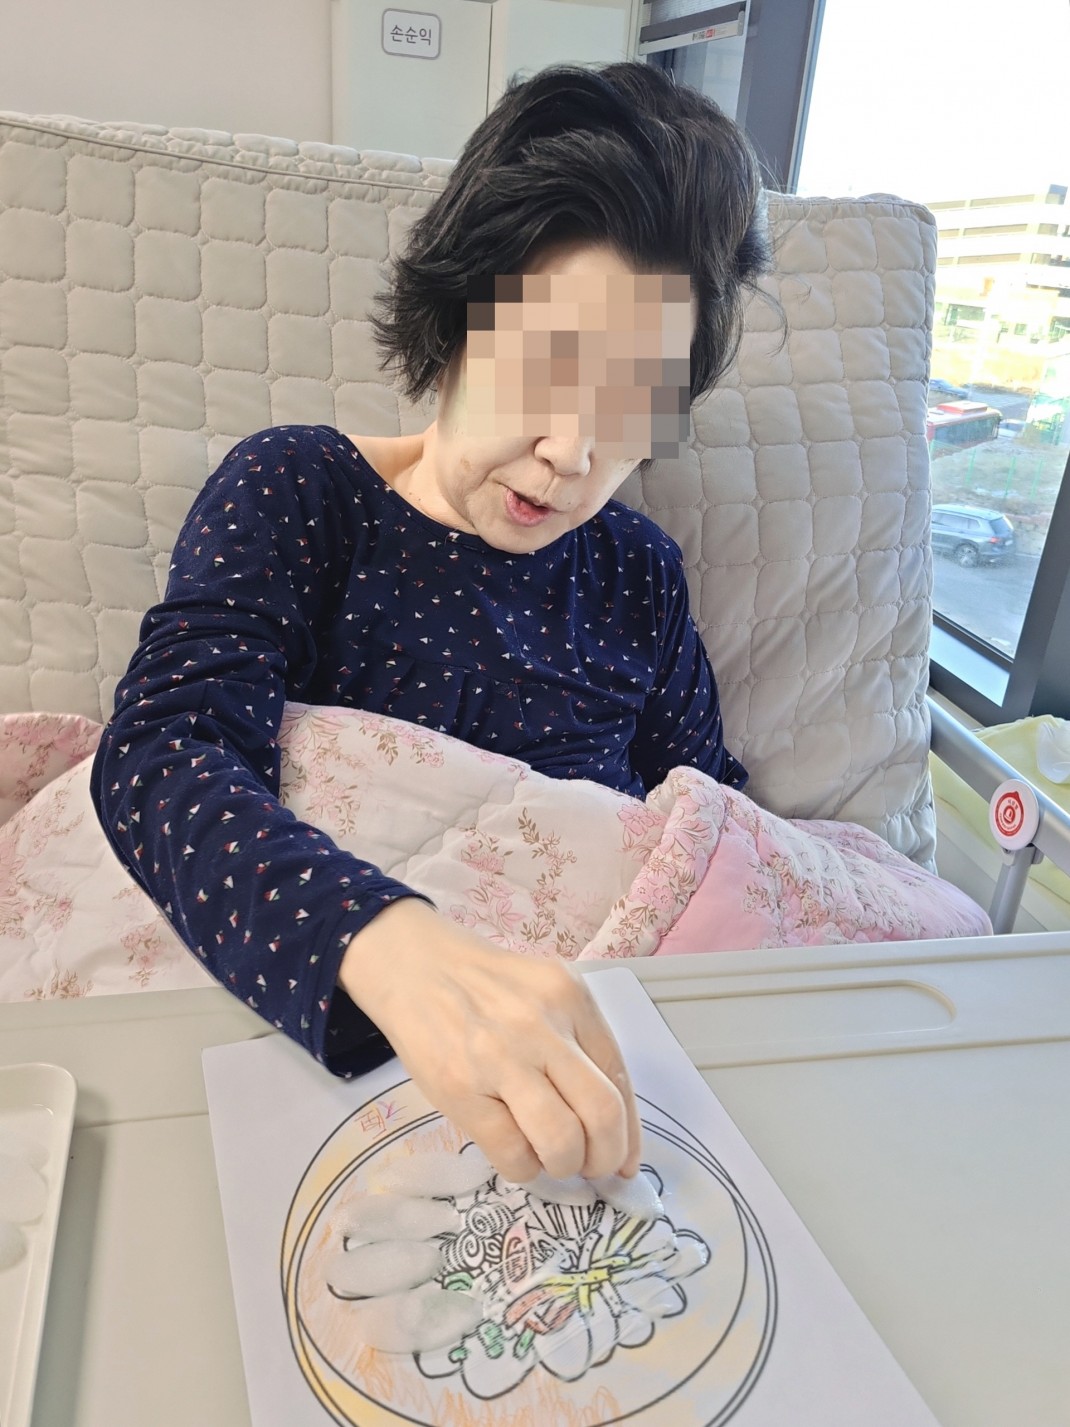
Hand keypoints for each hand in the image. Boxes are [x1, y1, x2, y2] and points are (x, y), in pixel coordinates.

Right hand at [337, 899, 641, 1184]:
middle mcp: (543, 1025)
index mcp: (571, 998)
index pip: (620, 1076)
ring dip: (564, 1165)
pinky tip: (515, 1153)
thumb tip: (613, 1128)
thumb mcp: (544, 993)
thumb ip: (579, 1044)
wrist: (414, 966)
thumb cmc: (485, 986)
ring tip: (551, 1158)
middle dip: (604, 1157)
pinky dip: (523, 1167)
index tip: (623, 1159)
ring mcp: (500, 1058)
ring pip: (562, 1140)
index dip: (629, 1132)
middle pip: (602, 1113)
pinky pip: (512, 1153)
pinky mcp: (460, 1090)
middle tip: (590, 1166)